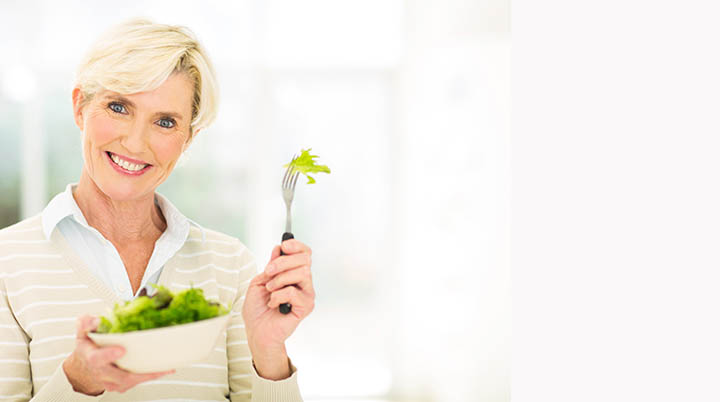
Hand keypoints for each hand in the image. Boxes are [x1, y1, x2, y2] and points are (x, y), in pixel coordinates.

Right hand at [62, 315, 174, 394]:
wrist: (84, 369)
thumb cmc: (88, 349)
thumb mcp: (83, 333)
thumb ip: (86, 323)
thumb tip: (96, 319)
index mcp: (92, 358)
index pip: (97, 359)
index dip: (109, 355)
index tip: (121, 350)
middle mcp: (102, 373)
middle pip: (120, 375)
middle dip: (137, 370)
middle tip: (154, 361)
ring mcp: (112, 382)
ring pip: (132, 381)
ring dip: (150, 374)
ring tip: (166, 367)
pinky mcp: (122, 385)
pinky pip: (138, 382)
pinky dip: (152, 375)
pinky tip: (165, 369)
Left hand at [242, 239, 314, 377]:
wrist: (256, 331)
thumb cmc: (258, 309)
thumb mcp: (259, 281)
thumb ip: (270, 265)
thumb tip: (278, 248)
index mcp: (294, 273)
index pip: (304, 253)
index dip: (297, 245)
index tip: (284, 245)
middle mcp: (303, 282)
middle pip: (304, 259)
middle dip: (283, 262)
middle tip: (268, 272)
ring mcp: (306, 294)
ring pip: (303, 273)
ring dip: (280, 279)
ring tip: (270, 290)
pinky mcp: (306, 306)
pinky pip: (294, 292)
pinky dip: (278, 296)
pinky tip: (273, 304)